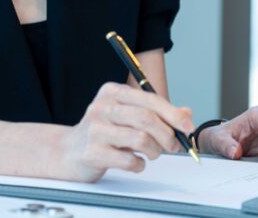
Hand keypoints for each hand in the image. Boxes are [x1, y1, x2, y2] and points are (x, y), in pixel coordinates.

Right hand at [57, 82, 193, 181]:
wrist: (69, 151)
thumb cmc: (103, 132)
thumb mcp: (127, 115)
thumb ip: (156, 112)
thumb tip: (186, 113)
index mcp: (112, 92)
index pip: (150, 99)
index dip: (173, 114)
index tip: (188, 127)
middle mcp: (102, 106)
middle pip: (146, 118)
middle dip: (167, 135)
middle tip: (173, 146)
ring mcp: (96, 129)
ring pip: (140, 139)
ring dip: (155, 151)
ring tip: (153, 154)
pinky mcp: (93, 152)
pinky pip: (128, 160)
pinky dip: (139, 165)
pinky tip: (135, 162)